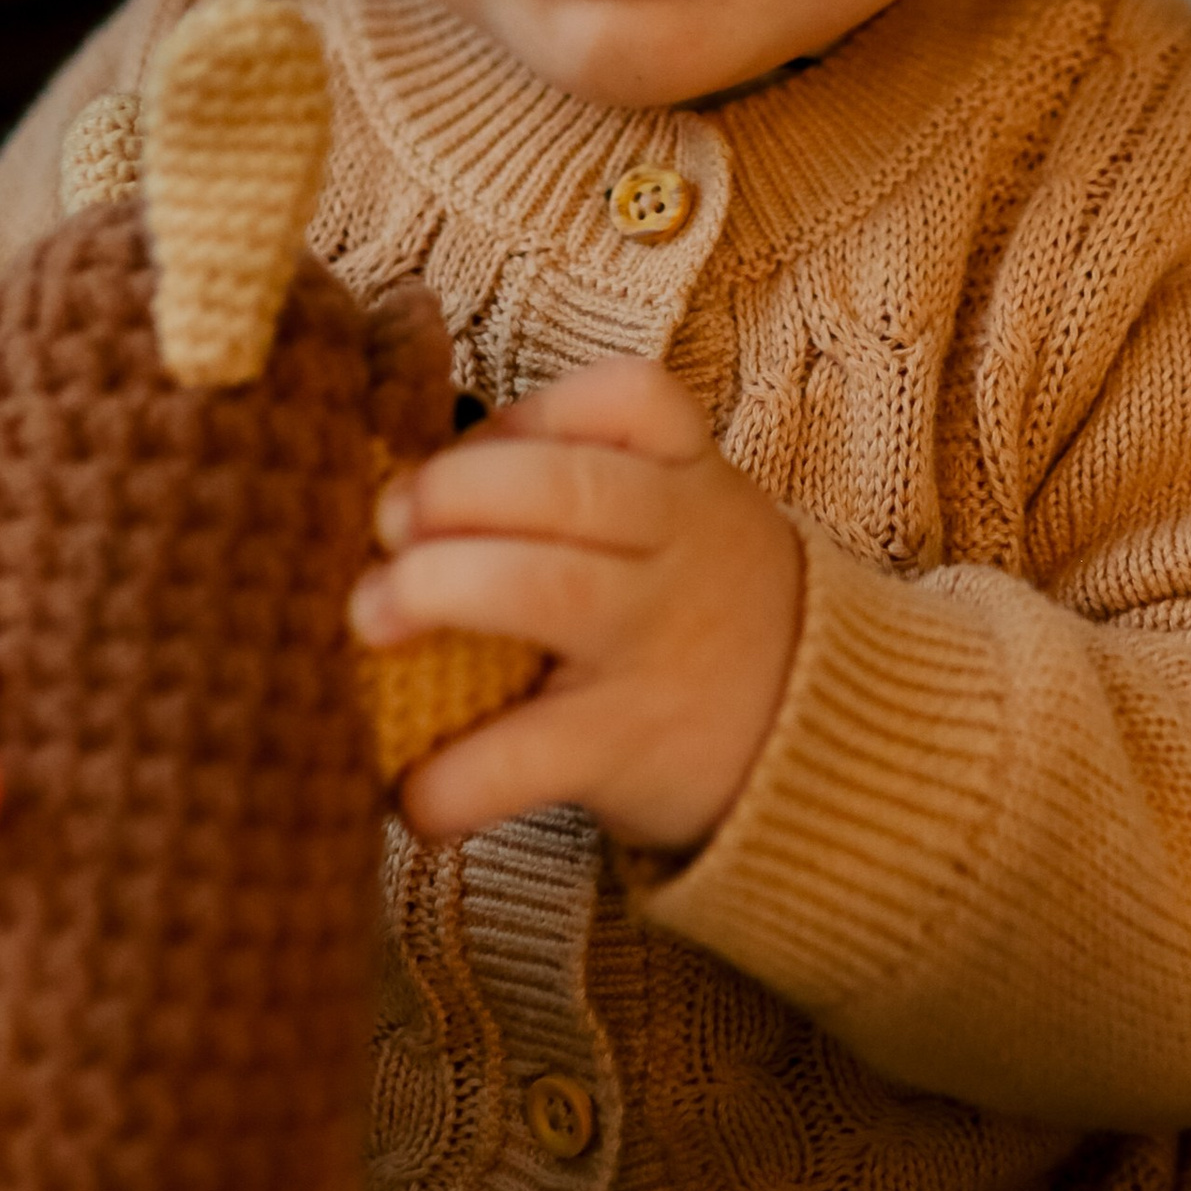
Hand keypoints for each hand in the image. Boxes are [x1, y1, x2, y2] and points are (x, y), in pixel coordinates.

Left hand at [348, 356, 803, 852]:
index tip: (462, 446)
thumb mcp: (682, 516)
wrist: (821, 744)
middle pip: (568, 487)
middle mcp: (680, 549)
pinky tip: (410, 790)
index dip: (528, 413)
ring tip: (369, 616)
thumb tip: (407, 485)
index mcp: (691, 478)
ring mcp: (656, 647)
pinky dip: (457, 775)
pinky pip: (533, 752)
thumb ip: (583, 480)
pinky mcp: (630, 746)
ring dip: (436, 588)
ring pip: (548, 589)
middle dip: (453, 491)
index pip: (631, 400)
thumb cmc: (700, 607)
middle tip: (383, 525)